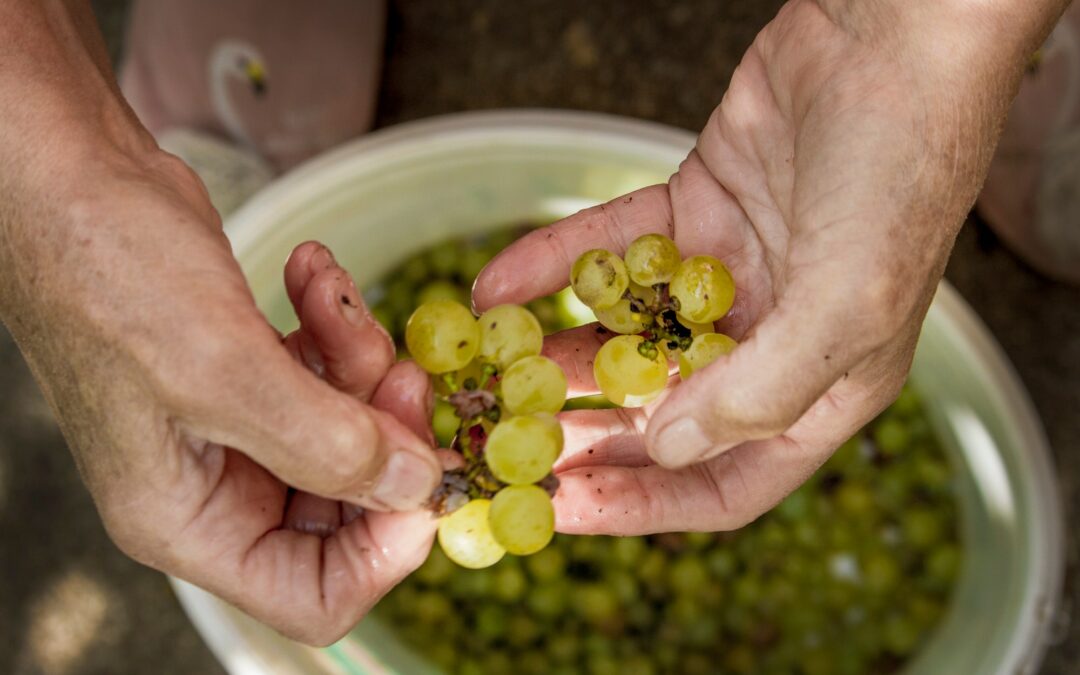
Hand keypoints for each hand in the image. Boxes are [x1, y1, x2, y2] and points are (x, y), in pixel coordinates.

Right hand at [0, 155, 440, 643]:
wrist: (72, 178)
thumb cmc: (110, 275)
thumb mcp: (221, 368)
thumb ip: (327, 443)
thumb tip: (417, 487)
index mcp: (190, 521)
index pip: (315, 595)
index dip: (386, 549)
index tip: (426, 472)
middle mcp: (217, 488)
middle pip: (350, 506)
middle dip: (387, 434)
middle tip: (403, 370)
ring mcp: (238, 428)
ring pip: (349, 429)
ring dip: (362, 362)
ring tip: (335, 298)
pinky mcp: (254, 372)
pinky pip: (328, 373)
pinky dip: (335, 326)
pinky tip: (314, 272)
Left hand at [474, 0, 1054, 534]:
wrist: (892, 41)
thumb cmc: (896, 178)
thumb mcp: (845, 306)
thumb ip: (760, 392)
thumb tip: (669, 447)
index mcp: (823, 387)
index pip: (726, 478)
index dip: (645, 504)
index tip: (564, 508)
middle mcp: (773, 340)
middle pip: (663, 415)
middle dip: (586, 435)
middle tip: (508, 446)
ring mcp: (727, 275)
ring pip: (626, 334)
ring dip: (556, 354)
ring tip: (487, 373)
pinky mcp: (693, 212)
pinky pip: (609, 250)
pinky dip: (552, 265)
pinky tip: (493, 286)